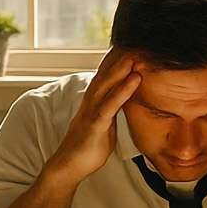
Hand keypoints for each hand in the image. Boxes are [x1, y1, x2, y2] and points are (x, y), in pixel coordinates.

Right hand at [46, 47, 139, 183]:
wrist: (68, 167)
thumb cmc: (87, 148)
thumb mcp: (104, 124)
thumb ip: (112, 110)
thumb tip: (124, 101)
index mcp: (94, 102)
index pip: (106, 76)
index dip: (118, 60)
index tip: (132, 45)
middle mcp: (91, 102)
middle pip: (106, 74)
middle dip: (121, 57)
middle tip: (137, 40)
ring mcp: (91, 112)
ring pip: (107, 84)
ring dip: (123, 67)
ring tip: (138, 53)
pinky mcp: (95, 124)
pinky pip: (110, 104)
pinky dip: (123, 90)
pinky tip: (135, 79)